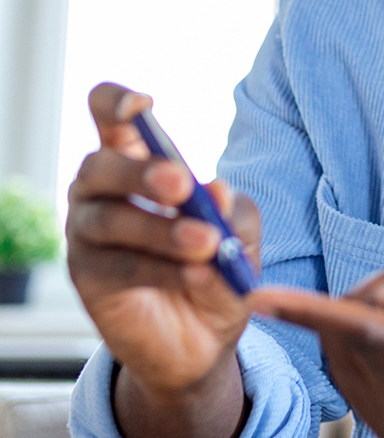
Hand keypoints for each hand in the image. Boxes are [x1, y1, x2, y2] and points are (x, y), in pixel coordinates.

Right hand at [66, 83, 260, 437]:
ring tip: (206, 242)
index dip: (117, 102)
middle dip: (141, 173)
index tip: (143, 105)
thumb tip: (218, 191)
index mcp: (137, 159)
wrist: (206, 335)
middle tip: (183, 186)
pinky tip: (195, 273)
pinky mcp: (88, 277)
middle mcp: (102, 189)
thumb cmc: (219, 262)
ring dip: (161, 230)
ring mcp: (88, 232)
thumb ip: (233, 210)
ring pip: (110, 219)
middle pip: (100, 165)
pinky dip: (160, 267)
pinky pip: (118, 265)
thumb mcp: (240, 231)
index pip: (108, 114)